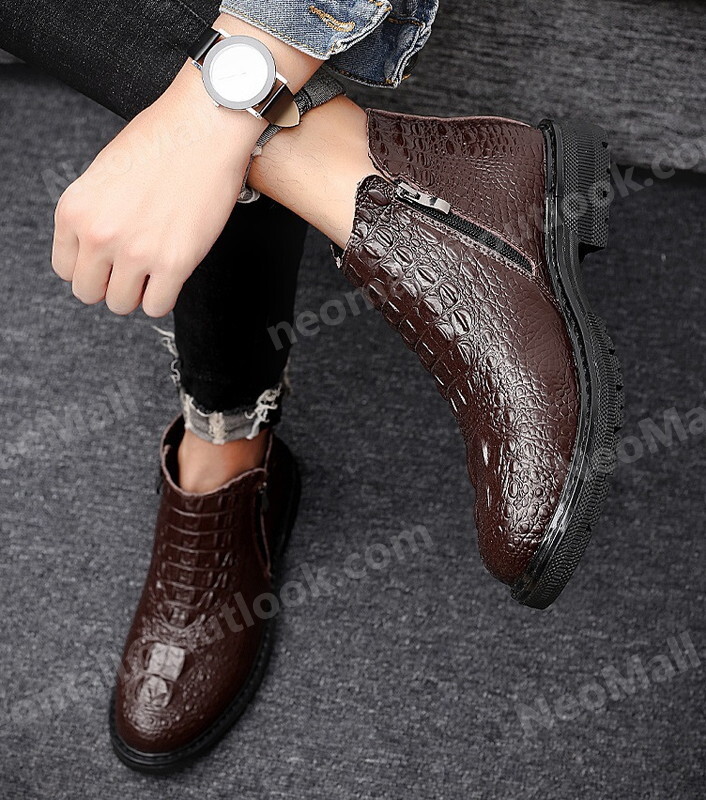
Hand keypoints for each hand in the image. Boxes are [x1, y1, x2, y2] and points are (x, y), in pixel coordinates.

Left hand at [52, 61, 264, 317]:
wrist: (204, 128)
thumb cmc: (162, 140)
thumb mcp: (104, 175)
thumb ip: (94, 214)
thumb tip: (99, 253)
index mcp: (74, 210)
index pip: (65, 268)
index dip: (90, 266)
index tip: (108, 260)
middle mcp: (98, 234)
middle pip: (88, 292)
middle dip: (110, 284)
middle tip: (131, 268)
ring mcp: (136, 252)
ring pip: (121, 304)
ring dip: (137, 292)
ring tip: (154, 270)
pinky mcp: (174, 263)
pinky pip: (156, 307)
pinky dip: (163, 298)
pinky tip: (172, 274)